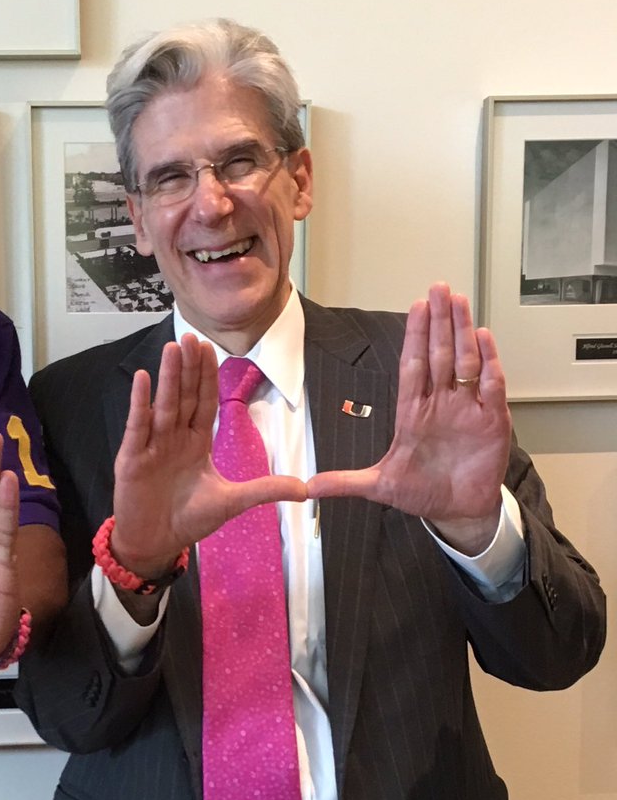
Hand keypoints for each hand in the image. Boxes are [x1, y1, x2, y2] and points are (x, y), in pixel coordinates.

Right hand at [110, 334, 307, 577]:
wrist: (156, 543)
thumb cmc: (188, 520)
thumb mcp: (232, 502)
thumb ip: (264, 490)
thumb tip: (305, 488)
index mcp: (196, 443)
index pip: (204, 402)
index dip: (208, 376)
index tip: (211, 349)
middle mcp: (174, 438)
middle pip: (184, 396)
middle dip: (188, 367)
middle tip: (191, 336)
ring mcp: (152, 445)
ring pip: (163, 404)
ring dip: (168, 376)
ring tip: (172, 348)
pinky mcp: (132, 457)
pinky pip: (137, 425)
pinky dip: (140, 402)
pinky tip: (143, 379)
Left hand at [307, 283, 510, 553]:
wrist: (456, 511)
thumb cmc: (421, 491)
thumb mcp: (379, 485)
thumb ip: (345, 482)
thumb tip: (308, 486)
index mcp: (413, 411)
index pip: (412, 364)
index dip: (414, 335)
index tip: (415, 307)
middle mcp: (440, 403)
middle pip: (439, 354)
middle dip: (439, 322)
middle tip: (439, 288)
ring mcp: (466, 409)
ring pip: (465, 362)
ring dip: (463, 332)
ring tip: (460, 302)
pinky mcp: (491, 422)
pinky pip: (491, 387)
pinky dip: (491, 364)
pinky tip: (485, 338)